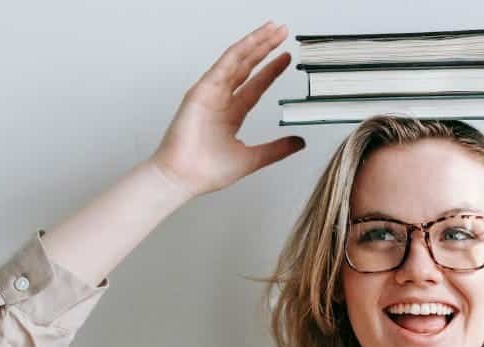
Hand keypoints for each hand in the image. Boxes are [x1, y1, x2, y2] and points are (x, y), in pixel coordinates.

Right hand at [149, 20, 305, 198]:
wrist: (185, 178)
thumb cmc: (206, 172)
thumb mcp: (253, 158)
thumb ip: (277, 149)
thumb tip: (299, 142)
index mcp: (231, 115)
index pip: (256, 86)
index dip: (271, 71)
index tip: (286, 58)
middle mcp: (221, 100)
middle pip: (247, 67)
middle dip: (265, 49)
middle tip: (282, 33)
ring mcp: (211, 93)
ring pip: (236, 61)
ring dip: (255, 43)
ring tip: (272, 30)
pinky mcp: (201, 91)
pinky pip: (223, 65)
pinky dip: (238, 51)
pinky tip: (252, 41)